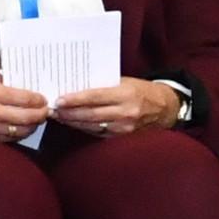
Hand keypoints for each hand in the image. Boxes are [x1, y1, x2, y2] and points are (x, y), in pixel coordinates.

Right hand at [0, 71, 49, 143]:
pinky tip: (23, 127)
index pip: (25, 99)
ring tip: (37, 119)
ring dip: (33, 126)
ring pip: (20, 130)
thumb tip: (26, 82)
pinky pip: (9, 138)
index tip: (43, 99)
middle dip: (41, 114)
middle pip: (26, 117)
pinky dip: (20, 134)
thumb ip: (6, 80)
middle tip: (46, 111)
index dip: (39, 100)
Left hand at [51, 76, 179, 136]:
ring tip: (59, 117)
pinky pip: (98, 132)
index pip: (95, 97)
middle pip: (90, 114)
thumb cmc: (142, 91)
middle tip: (53, 110)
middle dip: (69, 113)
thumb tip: (77, 87)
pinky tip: (75, 123)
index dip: (75, 99)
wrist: (165, 107)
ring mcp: (124, 127)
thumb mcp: (125, 82)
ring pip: (91, 125)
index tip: (59, 100)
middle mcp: (126, 112)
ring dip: (73, 122)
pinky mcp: (123, 136)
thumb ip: (104, 85)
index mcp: (126, 94)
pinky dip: (84, 128)